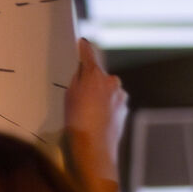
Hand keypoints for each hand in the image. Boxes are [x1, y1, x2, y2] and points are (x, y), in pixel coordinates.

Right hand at [64, 37, 127, 191]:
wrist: (95, 149)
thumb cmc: (78, 123)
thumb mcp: (69, 96)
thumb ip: (77, 78)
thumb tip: (82, 70)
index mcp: (97, 75)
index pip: (89, 55)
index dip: (83, 48)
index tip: (82, 42)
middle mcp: (113, 83)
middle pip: (98, 75)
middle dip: (89, 81)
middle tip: (76, 94)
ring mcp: (121, 97)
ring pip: (106, 90)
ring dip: (97, 96)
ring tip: (84, 111)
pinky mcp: (123, 111)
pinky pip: (111, 103)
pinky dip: (103, 107)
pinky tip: (93, 119)